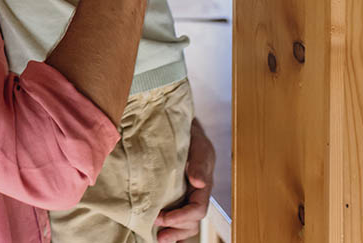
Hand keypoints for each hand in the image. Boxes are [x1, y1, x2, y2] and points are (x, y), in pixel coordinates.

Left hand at [155, 120, 215, 241]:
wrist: (185, 130)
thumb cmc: (192, 137)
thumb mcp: (198, 146)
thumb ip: (198, 162)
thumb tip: (199, 181)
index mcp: (203, 185)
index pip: (197, 209)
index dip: (181, 217)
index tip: (162, 218)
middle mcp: (196, 194)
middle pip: (192, 221)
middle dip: (176, 230)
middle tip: (159, 235)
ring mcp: (186, 195)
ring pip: (185, 222)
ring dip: (174, 233)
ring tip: (159, 238)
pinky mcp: (176, 194)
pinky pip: (177, 215)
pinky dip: (173, 227)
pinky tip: (164, 235)